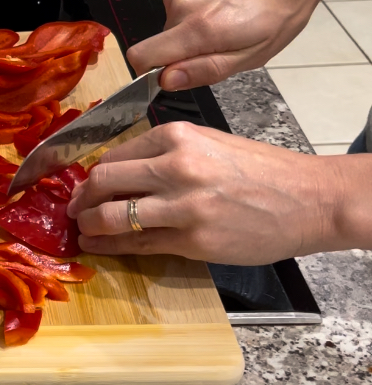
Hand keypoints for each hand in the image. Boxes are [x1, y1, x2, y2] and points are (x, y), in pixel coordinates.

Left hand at [65, 122, 343, 264]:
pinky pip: (137, 245)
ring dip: (89, 226)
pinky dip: (111, 248)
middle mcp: (176, 167)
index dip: (92, 174)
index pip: (114, 154)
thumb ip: (165, 153)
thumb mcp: (210, 144)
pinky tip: (99, 247)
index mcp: (178, 137)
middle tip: (74, 209)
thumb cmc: (262, 172)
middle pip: (103, 181)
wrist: (310, 199)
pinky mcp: (191, 240)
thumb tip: (120, 171)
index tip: (85, 185)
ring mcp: (183, 206)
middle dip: (81, 198)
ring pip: (112, 216)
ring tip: (83, 231)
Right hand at [126, 0, 345, 90]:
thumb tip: (166, 80)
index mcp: (197, 29)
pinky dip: (194, 19)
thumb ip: (205, 70)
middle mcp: (180, 7)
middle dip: (182, 56)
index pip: (140, 57)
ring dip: (191, 37)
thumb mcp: (252, 55)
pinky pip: (177, 14)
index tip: (174, 75)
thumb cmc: (280, 10)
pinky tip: (222, 11)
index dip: (149, 73)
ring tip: (227, 26)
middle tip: (221, 47)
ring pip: (169, 31)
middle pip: (158, 47)